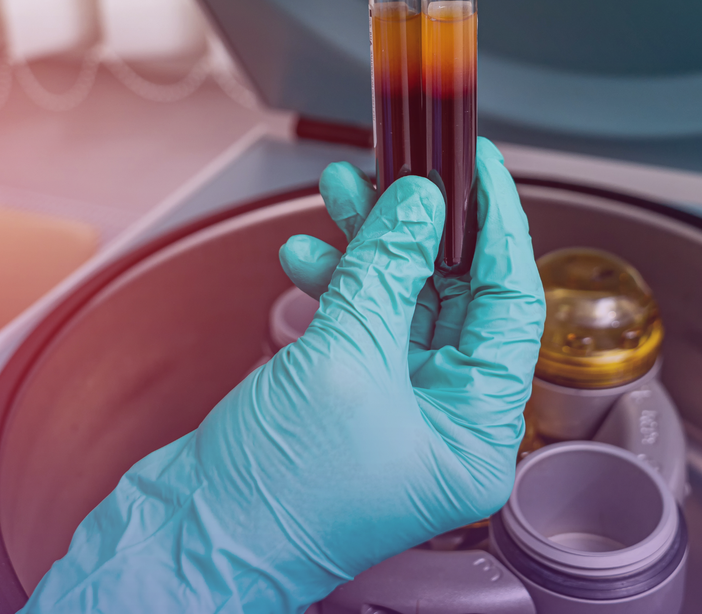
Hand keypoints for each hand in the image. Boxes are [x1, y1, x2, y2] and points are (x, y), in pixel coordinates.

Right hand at [22, 138, 543, 612]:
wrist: (190, 535)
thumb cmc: (274, 492)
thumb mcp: (342, 359)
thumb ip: (387, 269)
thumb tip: (421, 203)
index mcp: (474, 432)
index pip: (512, 306)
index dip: (498, 226)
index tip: (482, 166)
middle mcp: (444, 421)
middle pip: (454, 296)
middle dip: (420, 226)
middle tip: (402, 168)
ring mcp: (395, 408)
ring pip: (400, 300)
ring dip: (369, 245)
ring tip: (341, 191)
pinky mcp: (348, 396)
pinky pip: (358, 321)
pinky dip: (335, 281)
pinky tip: (304, 257)